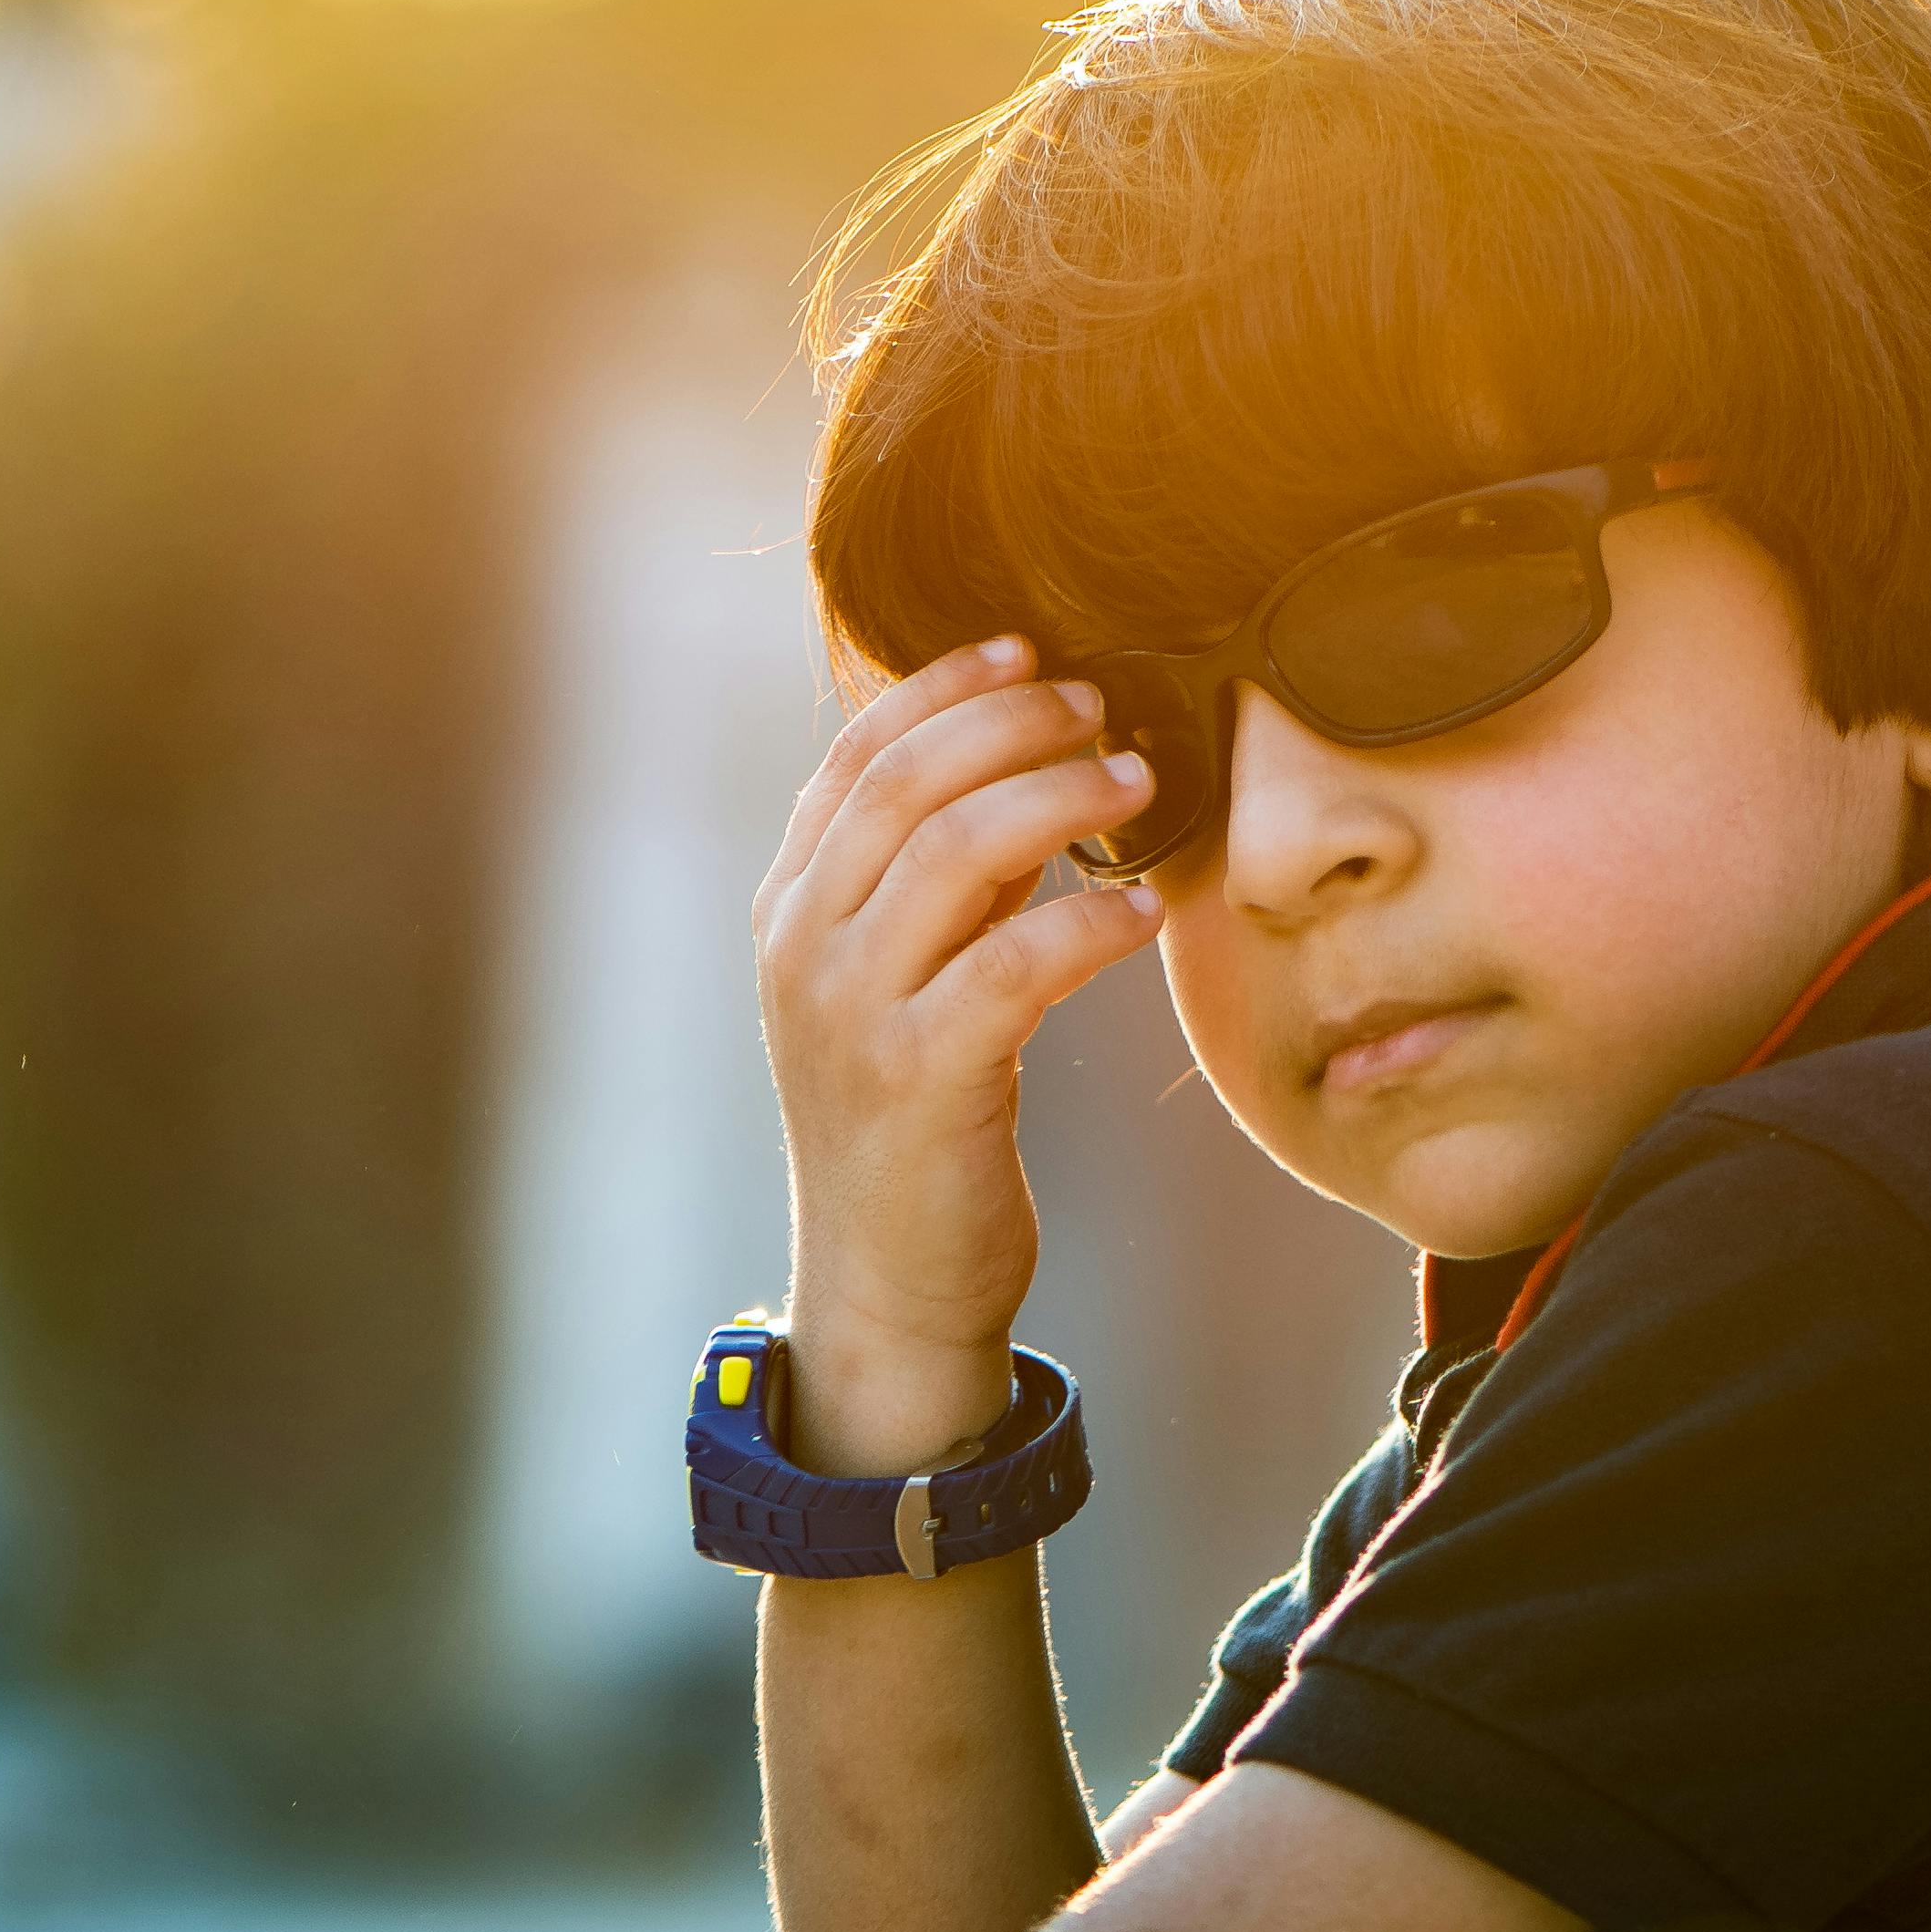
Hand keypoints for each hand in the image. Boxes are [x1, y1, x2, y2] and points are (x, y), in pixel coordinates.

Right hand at [752, 635, 1162, 1473]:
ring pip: (953, 853)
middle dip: (1011, 723)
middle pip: (903, 784)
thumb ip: (941, 887)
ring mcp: (849, 1012)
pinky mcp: (917, 1078)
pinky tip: (1142, 908)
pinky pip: (1013, 964)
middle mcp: (800, 948)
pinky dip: (1087, 920)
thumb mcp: (904, 985)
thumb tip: (1024, 772)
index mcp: (788, 911)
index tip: (1024, 646)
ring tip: (1138, 780)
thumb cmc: (913, 1122)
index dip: (940, 687)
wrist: (889, 1285)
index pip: (852, 759)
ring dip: (1058, 799)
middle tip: (1101, 705)